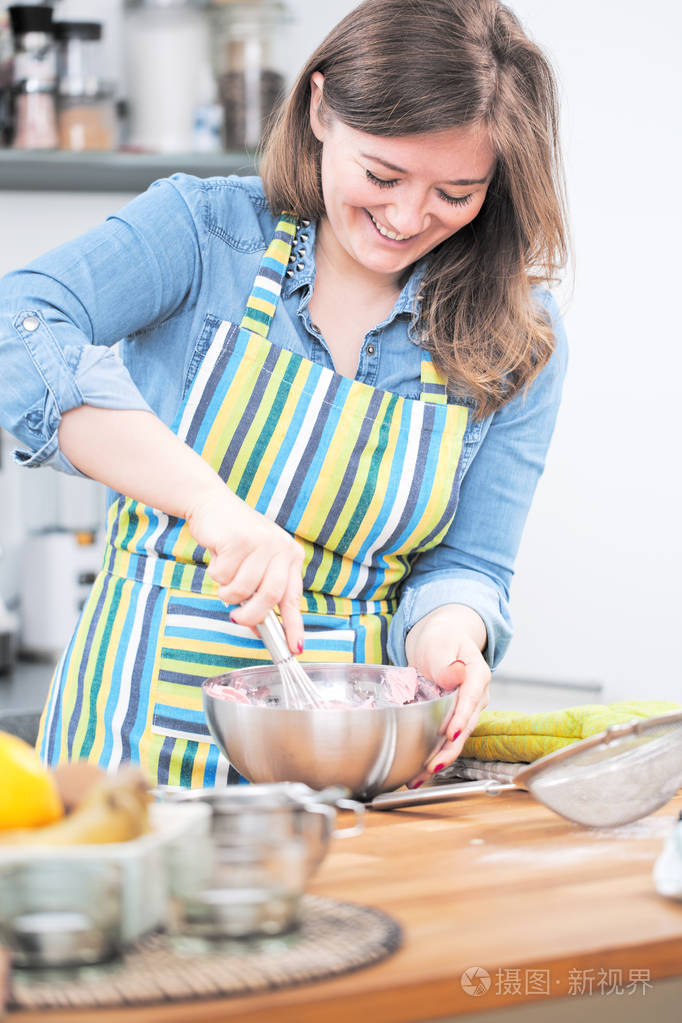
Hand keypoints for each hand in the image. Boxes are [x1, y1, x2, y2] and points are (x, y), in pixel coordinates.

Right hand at [187, 488, 304, 654]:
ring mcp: (261, 542)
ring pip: (243, 589)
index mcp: (290, 556)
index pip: (294, 597)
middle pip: (270, 597)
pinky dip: (216, 573)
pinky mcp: (239, 540)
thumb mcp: (255, 564)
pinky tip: (218, 557)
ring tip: (224, 577)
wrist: (212, 506)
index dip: (294, 626)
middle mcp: (281, 548)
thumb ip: (260, 591)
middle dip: (251, 615)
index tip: (295, 648)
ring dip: (227, 591)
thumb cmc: (234, 540)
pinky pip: (223, 576)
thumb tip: (260, 629)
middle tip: (237, 619)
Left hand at [404, 605, 490, 786]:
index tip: (450, 733)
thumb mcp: (442, 641)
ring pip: (455, 740)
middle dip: (448, 750)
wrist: (441, 641)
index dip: (461, 718)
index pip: (470, 699)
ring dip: (438, 760)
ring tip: (418, 777)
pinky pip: (445, 741)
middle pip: (465, 727)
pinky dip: (432, 756)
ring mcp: (466, 711)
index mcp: (477, 675)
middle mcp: (476, 697)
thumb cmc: (442, 638)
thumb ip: (447, 660)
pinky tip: (417, 772)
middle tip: (431, 766)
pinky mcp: (453, 720)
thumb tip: (455, 674)